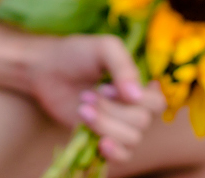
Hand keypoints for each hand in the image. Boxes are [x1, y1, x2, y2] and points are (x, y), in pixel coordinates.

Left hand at [25, 34, 166, 161]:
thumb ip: (123, 66)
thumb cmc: (77, 54)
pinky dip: (114, 152)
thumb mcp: (103, 48)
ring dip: (105, 124)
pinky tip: (100, 142)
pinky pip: (122, 156)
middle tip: (87, 94)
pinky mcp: (102, 139)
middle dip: (112, 109)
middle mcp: (133, 107)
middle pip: (142, 122)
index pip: (157, 103)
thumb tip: (136, 96)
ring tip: (83, 108)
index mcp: (139, 85)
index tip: (107, 87)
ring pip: (131, 140)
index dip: (137, 99)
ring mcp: (118, 126)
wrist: (46, 70)